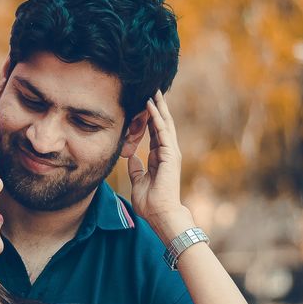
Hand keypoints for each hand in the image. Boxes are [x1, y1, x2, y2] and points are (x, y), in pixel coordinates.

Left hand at [127, 90, 192, 244]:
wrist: (161, 214)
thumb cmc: (151, 202)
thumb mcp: (139, 181)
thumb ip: (136, 169)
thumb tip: (131, 158)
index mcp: (160, 158)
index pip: (155, 133)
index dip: (150, 119)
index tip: (144, 104)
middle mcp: (167, 152)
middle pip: (162, 124)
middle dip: (158, 107)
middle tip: (153, 89)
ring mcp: (171, 152)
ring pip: (165, 124)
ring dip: (159, 107)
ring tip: (155, 90)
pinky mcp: (171, 155)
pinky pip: (163, 132)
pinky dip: (157, 118)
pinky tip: (151, 105)